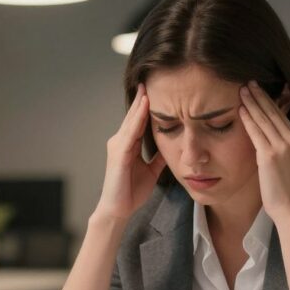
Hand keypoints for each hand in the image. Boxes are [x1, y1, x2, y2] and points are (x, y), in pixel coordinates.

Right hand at [93, 83, 167, 221]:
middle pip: (134, 116)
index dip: (147, 106)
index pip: (139, 121)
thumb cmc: (131, 192)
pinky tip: (145, 107)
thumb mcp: (151, 171)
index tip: (157, 90)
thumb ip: (158, 157)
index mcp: (128, 145)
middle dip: (142, 98)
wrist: (118, 210)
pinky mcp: (119, 154)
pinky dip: (138, 119)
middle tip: (150, 79)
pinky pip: (130, 133)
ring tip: (149, 87)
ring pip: (132, 121)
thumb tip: (172, 146)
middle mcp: (120, 141)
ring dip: (141, 104)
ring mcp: (117, 146)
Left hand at [238, 80, 289, 222]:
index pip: (281, 115)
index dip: (269, 101)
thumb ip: (280, 147)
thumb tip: (266, 138)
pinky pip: (256, 132)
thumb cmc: (285, 189)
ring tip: (242, 90)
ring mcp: (283, 147)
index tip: (259, 90)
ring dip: (252, 102)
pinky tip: (241, 109)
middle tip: (249, 82)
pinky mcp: (270, 155)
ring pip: (264, 119)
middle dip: (260, 96)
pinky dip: (248, 119)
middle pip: (273, 112)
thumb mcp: (287, 163)